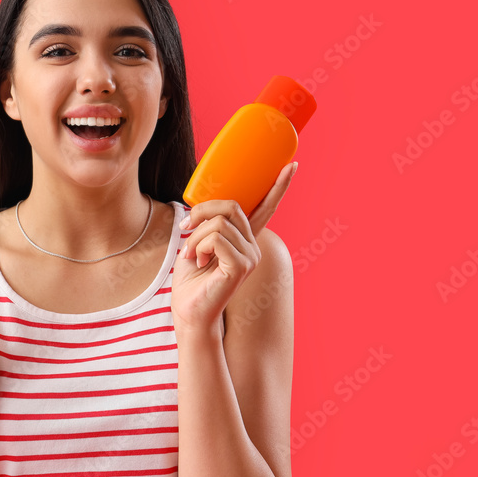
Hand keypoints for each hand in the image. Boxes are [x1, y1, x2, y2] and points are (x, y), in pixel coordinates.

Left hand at [172, 162, 296, 332]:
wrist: (188, 311)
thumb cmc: (190, 280)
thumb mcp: (197, 243)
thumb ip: (207, 224)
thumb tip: (202, 204)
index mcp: (244, 239)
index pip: (266, 208)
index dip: (279, 186)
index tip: (292, 165)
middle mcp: (253, 246)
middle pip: (231, 206)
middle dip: (201, 212)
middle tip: (185, 228)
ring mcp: (250, 257)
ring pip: (218, 223)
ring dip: (195, 236)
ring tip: (191, 255)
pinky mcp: (240, 266)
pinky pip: (215, 238)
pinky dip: (198, 246)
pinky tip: (197, 262)